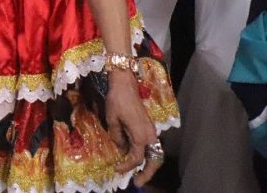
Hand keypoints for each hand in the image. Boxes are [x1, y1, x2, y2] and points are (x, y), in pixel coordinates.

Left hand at [106, 71, 159, 185]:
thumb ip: (116, 136)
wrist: (125, 84)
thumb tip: (120, 147)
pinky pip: (151, 146)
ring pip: (155, 153)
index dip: (127, 166)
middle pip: (154, 160)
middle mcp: (150, 135)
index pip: (136, 158)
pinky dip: (146, 155)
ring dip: (148, 165)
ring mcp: (151, 131)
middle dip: (147, 173)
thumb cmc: (117, 100)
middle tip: (137, 183)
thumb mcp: (111, 119)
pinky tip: (136, 158)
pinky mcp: (148, 127)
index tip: (117, 169)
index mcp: (141, 135)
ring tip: (139, 174)